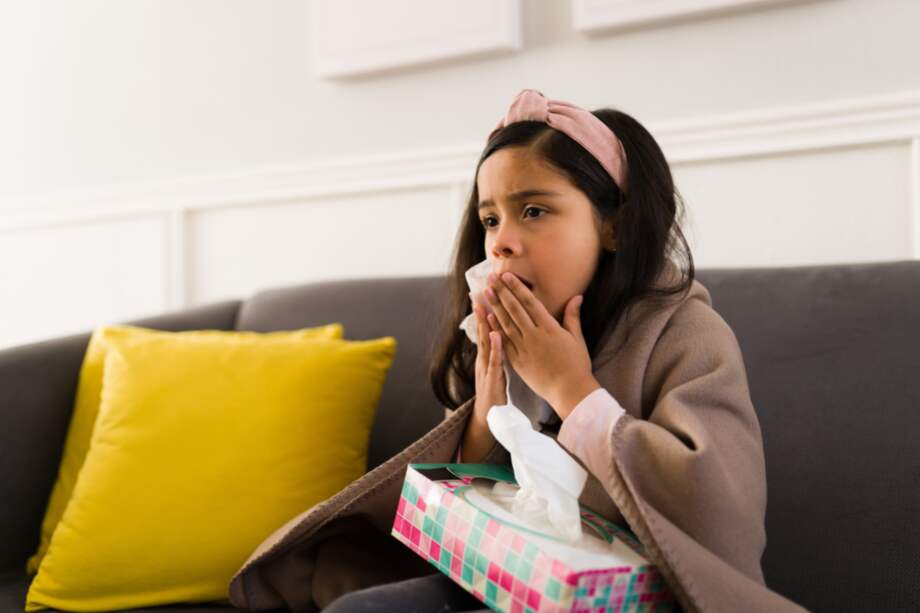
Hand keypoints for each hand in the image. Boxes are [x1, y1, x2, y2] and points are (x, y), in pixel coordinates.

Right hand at [472, 299, 506, 428]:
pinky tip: (497, 334)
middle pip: (484, 330)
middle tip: (481, 288)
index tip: (488, 290)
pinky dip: (495, 347)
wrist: (490, 417)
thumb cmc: (496, 392)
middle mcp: (484, 358)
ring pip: (486, 341)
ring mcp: (487, 367)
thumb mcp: (495, 368)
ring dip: (485, 323)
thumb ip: (498, 351)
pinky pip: (495, 360)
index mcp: (488, 354)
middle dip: (482, 309)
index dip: (488, 309)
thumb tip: (502, 335)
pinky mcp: (493, 378)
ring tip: (485, 304)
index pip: (488, 327)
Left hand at [483, 272, 599, 418]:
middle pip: (514, 309)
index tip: (506, 276)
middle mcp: (534, 335)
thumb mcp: (577, 338)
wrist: (569, 390)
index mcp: (550, 327)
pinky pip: (503, 342)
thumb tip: (577, 297)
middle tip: (490, 278)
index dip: (517, 288)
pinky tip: (487, 318)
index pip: (529, 302)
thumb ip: (573, 316)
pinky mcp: (517, 361)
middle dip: (502, 292)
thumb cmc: (577, 364)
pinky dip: (495, 329)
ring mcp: (524, 348)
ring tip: (486, 293)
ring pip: (505, 323)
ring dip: (494, 306)